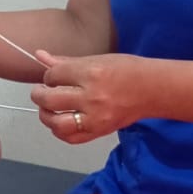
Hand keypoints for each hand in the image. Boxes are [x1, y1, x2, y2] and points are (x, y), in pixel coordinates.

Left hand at [32, 49, 150, 143]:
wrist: (153, 90)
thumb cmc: (126, 70)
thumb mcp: (96, 60)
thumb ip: (66, 62)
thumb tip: (39, 55)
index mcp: (91, 73)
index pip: (54, 76)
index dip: (48, 76)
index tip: (53, 77)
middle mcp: (91, 97)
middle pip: (50, 100)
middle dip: (38, 95)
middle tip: (40, 92)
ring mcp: (95, 118)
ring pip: (57, 123)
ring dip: (46, 116)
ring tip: (47, 109)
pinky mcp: (100, 131)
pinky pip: (71, 138)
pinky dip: (60, 132)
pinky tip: (60, 122)